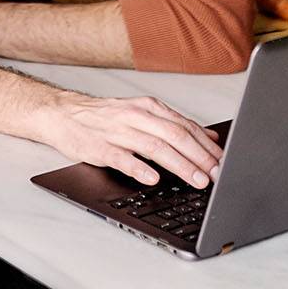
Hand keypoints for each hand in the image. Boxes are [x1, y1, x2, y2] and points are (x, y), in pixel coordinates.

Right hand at [38, 91, 222, 188]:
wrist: (61, 113)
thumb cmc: (103, 118)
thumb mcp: (140, 113)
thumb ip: (172, 124)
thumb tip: (208, 137)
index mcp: (148, 108)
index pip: (185, 126)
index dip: (208, 146)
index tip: (225, 162)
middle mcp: (135, 116)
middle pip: (175, 136)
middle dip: (200, 157)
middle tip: (218, 174)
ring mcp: (117, 131)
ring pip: (155, 147)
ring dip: (179, 165)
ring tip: (197, 180)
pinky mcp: (99, 147)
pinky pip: (122, 158)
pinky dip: (139, 168)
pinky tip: (152, 178)